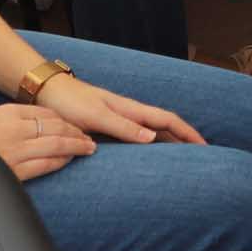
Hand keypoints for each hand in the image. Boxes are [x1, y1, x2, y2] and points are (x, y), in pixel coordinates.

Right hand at [0, 102, 95, 181]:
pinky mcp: (14, 170)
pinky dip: (60, 161)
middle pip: (57, 128)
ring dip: (75, 146)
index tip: (75, 125)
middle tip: (89, 137)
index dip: (65, 120)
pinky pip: (44, 165)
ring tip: (87, 148)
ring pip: (56, 146)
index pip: (47, 114)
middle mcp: (15, 129)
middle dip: (76, 133)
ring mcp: (16, 150)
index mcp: (9, 113)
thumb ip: (14, 117)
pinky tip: (68, 160)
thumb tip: (40, 121)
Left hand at [35, 74, 206, 146]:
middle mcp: (129, 113)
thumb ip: (124, 127)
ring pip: (152, 131)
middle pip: (165, 126)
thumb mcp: (96, 117)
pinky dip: (150, 145)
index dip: (188, 133)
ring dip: (169, 143)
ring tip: (181, 158)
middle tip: (201, 156)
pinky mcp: (108, 125)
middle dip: (184, 139)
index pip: (168, 120)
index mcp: (130, 109)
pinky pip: (137, 136)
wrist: (47, 92)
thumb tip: (152, 139)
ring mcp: (119, 118)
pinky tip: (148, 154)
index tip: (205, 146)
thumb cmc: (69, 103)